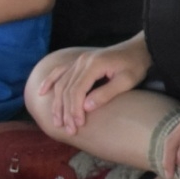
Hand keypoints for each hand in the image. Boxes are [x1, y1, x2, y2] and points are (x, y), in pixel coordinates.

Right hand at [36, 41, 152, 134]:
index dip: (75, 109)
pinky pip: (60, 72)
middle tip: (68, 129)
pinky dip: (50, 82)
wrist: (139, 49)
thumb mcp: (127, 81)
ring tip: (57, 121)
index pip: (77, 90)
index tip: (77, 124)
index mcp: (94, 64)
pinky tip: (41, 92)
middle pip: (67, 89)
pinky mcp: (79, 62)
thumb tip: (85, 107)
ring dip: (57, 103)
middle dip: (66, 111)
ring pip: (61, 83)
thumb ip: (106, 93)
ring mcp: (79, 60)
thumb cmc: (136, 65)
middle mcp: (82, 61)